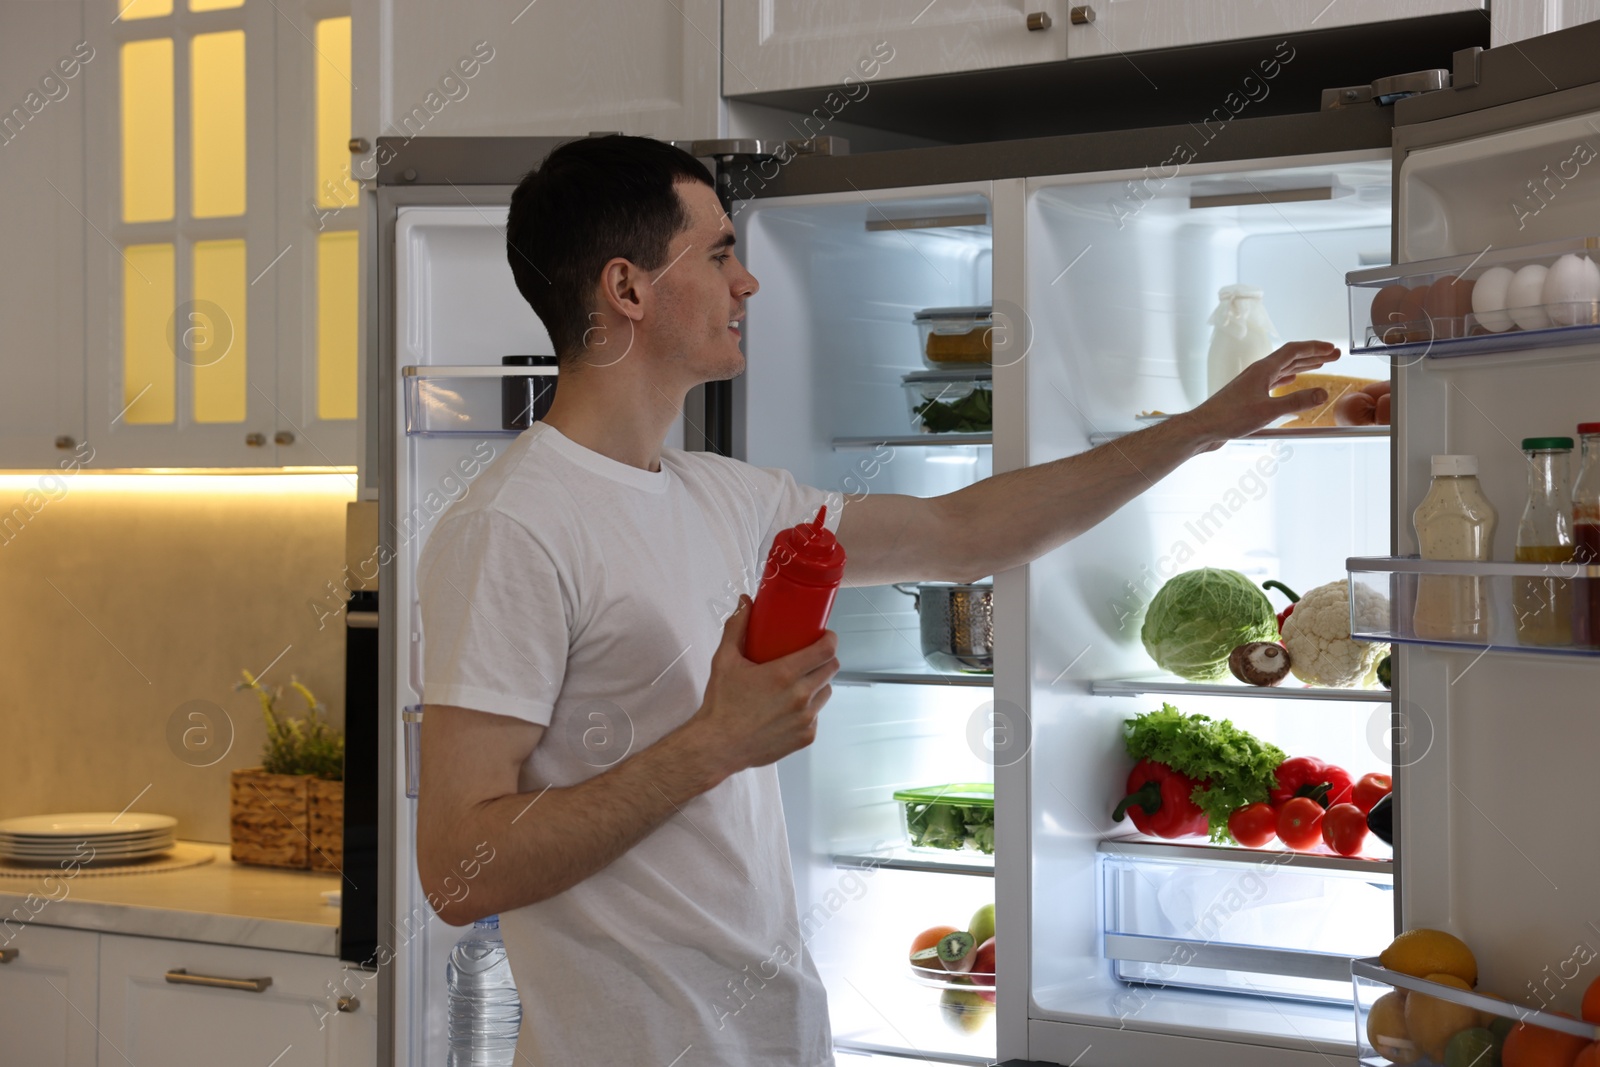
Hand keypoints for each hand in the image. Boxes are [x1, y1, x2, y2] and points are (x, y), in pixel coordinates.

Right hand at [688, 596, 837, 774]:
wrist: (718, 745)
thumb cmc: (721, 704)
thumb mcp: (725, 660)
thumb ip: (736, 627)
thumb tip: (745, 603)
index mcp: (785, 674)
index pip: (826, 651)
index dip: (830, 640)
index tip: (825, 636)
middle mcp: (800, 697)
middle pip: (831, 669)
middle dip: (825, 659)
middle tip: (812, 656)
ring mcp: (806, 719)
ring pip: (826, 692)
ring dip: (818, 684)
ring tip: (801, 682)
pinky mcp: (805, 737)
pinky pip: (816, 716)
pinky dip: (808, 709)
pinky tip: (791, 708)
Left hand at [1182, 340, 1339, 447]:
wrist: (1203, 427)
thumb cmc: (1228, 418)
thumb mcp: (1268, 411)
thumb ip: (1296, 402)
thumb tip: (1322, 394)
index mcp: (1263, 370)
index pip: (1293, 351)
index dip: (1314, 348)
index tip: (1331, 348)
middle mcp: (1258, 373)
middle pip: (1290, 358)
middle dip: (1313, 355)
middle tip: (1333, 355)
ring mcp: (1252, 383)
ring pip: (1282, 369)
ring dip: (1302, 366)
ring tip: (1319, 365)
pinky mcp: (1249, 395)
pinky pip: (1273, 381)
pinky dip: (1287, 379)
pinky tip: (1291, 381)